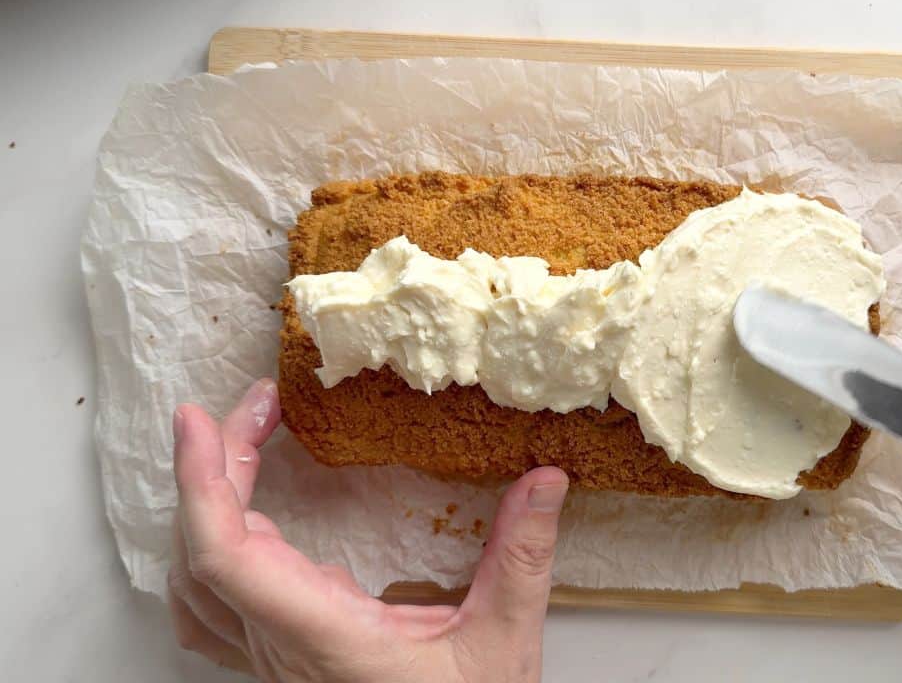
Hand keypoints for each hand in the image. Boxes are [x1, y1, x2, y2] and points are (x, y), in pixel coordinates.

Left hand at [167, 378, 569, 681]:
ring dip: (206, 503)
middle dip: (218, 463)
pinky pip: (208, 614)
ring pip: (197, 580)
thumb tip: (544, 480)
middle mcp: (282, 650)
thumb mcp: (504, 642)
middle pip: (204, 549)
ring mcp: (272, 662)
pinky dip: (202, 557)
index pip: (227, 556)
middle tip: (262, 405)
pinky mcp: (281, 663)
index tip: (200, 420)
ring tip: (242, 446)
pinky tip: (226, 530)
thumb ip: (522, 559)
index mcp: (326, 637)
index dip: (202, 483)